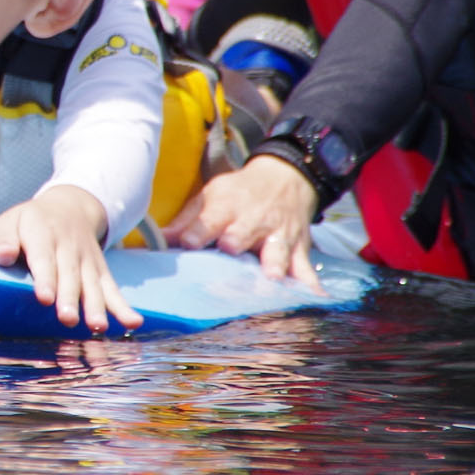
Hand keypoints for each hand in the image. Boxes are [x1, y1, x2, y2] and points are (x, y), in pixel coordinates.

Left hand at [0, 185, 143, 333]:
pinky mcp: (101, 271)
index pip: (44, 258)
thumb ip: (4, 238)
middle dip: (70, 298)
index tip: (45, 298)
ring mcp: (88, 260)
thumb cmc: (31, 221)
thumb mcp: (12, 220)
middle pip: (70, 275)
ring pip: (93, 284)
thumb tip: (1, 256)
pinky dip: (123, 306)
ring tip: (98, 327)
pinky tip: (132, 323)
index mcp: (42, 234)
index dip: (46, 278)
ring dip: (96, 306)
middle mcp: (69, 247)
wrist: (71, 205)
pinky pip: (113, 289)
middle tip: (68, 320)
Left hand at [167, 154, 323, 290]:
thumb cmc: (239, 193)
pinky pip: (305, 268)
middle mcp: (253, 222)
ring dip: (273, 263)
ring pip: (275, 251)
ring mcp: (278, 236)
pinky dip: (309, 283)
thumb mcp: (211, 195)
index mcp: (227, 208)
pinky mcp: (298, 248)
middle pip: (243, 233)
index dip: (198, 231)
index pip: (209, 219)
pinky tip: (315, 297)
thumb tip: (159, 240)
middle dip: (237, 241)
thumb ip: (186, 221)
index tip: (187, 242)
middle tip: (230, 249)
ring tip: (271, 277)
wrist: (285, 177)